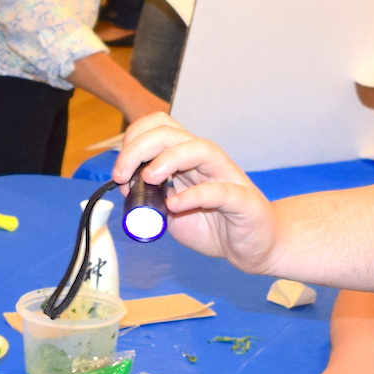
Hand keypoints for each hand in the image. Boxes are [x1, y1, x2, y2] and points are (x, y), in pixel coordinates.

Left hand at [113, 113, 276, 271]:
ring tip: (148, 178)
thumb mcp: (171, 212)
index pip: (160, 126)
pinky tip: (175, 205)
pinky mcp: (242, 201)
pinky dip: (193, 195)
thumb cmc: (216, 224)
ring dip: (168, 159)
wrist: (254, 246)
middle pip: (172, 133)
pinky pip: (218, 191)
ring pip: (199, 149)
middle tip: (121, 175)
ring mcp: (227, 177)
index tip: (119, 169)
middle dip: (138, 148)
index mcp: (189, 158)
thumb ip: (151, 199)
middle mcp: (207, 160)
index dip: (134, 138)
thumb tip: (125, 189)